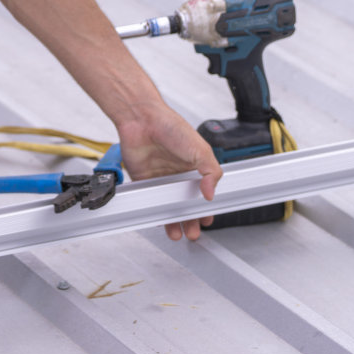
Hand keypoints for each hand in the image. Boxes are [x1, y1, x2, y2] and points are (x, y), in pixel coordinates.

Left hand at [116, 105, 221, 241]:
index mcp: (195, 167)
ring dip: (172, 221)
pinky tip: (157, 220)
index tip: (207, 219)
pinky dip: (153, 211)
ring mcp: (160, 178)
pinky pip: (148, 200)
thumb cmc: (170, 126)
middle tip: (193, 232)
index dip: (205, 208)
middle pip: (185, 204)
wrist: (142, 119)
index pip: (203, 193)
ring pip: (167, 206)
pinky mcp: (143, 180)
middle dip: (190, 220)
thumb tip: (211, 194)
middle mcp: (177, 174)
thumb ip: (211, 172)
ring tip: (177, 234)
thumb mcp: (200, 149)